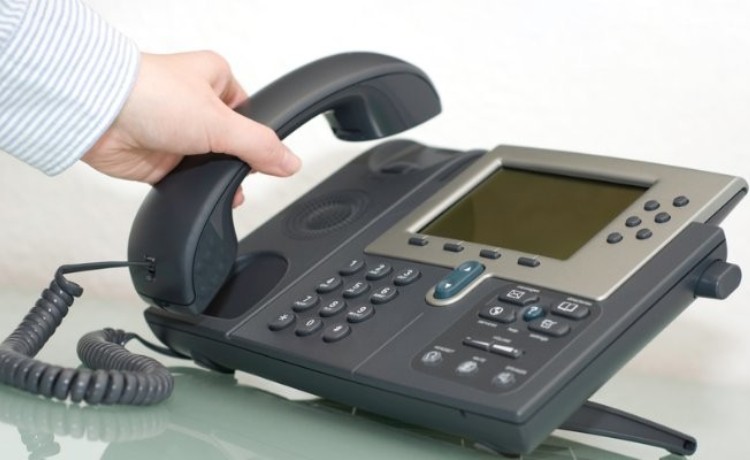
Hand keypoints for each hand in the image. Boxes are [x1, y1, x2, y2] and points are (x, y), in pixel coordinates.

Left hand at [81, 51, 300, 205]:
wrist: (98, 115)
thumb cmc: (150, 94)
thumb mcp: (221, 121)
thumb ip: (261, 146)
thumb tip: (291, 163)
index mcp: (215, 79)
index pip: (251, 114)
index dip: (259, 138)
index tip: (266, 157)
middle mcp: (195, 104)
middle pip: (232, 143)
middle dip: (237, 162)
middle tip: (239, 171)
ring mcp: (176, 133)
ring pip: (210, 163)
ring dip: (215, 176)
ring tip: (218, 183)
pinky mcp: (159, 158)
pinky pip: (187, 180)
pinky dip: (193, 188)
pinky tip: (196, 188)